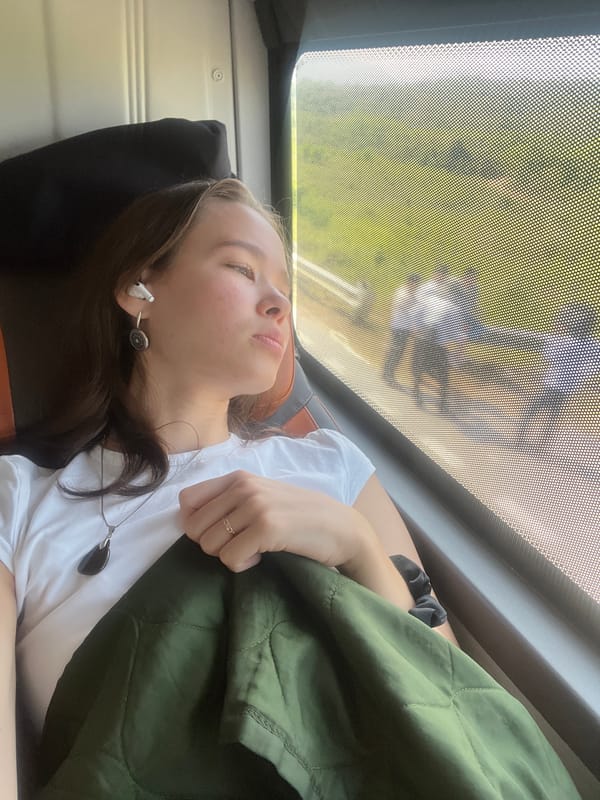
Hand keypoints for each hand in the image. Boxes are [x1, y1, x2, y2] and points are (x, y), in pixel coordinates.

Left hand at [178, 470, 375, 572]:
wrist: (342, 529)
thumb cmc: (299, 518)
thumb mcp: (262, 498)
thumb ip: (230, 502)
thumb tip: (188, 521)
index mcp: (239, 477)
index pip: (187, 500)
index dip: (196, 524)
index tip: (221, 533)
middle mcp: (244, 486)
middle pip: (194, 528)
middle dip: (213, 545)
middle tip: (241, 544)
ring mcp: (256, 505)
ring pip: (209, 545)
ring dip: (229, 556)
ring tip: (255, 549)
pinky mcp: (267, 527)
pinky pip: (230, 558)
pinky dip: (243, 565)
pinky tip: (263, 556)